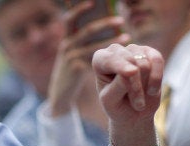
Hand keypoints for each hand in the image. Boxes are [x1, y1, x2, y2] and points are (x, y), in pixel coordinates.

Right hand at [48, 0, 129, 115]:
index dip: (80, 10)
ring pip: (93, 45)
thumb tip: (101, 25)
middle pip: (86, 30)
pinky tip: (124, 58)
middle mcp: (66, 45)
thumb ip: (83, 41)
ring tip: (128, 37)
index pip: (70, 19)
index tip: (93, 2)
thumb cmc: (72, 71)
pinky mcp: (76, 68)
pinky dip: (112, 58)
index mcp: (66, 39)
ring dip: (112, 40)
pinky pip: (96, 60)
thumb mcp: (73, 54)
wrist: (61, 93)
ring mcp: (70, 56)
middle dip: (104, 23)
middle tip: (121, 20)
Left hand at [92, 43, 163, 145]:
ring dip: (147, 82)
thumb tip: (131, 70)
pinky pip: (158, 58)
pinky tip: (152, 91)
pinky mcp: (150, 54)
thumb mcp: (110, 101)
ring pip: (145, 58)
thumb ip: (118, 84)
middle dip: (134, 82)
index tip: (129, 84)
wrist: (133, 115)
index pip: (108, 58)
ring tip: (142, 98)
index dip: (121, 70)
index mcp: (98, 61)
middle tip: (134, 102)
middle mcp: (113, 52)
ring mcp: (132, 51)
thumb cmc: (116, 109)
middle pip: (127, 58)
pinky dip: (158, 75)